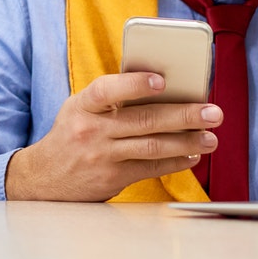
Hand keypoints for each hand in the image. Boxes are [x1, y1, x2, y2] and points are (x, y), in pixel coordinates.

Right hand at [4, 72, 219, 201]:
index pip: (108, 89)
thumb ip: (111, 100)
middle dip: (184, 115)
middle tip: (213, 112)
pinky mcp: (113, 178)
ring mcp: (102, 156)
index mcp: (83, 105)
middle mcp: (92, 130)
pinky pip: (150, 168)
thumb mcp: (80, 109)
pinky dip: (175, 161)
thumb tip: (162, 91)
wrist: (44, 176)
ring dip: (187, 142)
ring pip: (152, 146)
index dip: (135, 84)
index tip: (162, 80)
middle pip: (144, 121)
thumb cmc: (71, 133)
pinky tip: (192, 156)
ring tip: (210, 137)